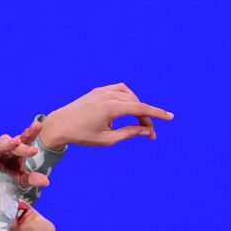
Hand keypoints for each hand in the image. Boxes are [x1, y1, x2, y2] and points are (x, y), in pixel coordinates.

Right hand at [0, 117, 50, 188]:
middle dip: (23, 147)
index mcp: (17, 151)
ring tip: (16, 142)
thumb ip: (32, 179)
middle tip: (32, 151)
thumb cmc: (5, 181)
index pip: (26, 140)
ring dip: (8, 143)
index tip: (38, 126)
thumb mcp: (20, 181)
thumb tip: (46, 181)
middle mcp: (6, 146)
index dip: (31, 133)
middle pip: (15, 143)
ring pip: (1, 143)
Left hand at [32, 83, 173, 149]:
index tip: (170, 117)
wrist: (59, 125)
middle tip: (148, 134)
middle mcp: (108, 95)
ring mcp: (103, 91)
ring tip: (137, 123)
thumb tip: (146, 130)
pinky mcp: (98, 91)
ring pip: (129, 95)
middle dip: (145, 118)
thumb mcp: (108, 140)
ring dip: (137, 107)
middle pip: (136, 104)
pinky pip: (119, 90)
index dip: (157, 114)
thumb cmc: (82, 136)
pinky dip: (127, 98)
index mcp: (111, 108)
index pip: (140, 109)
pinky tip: (127, 109)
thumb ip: (129, 133)